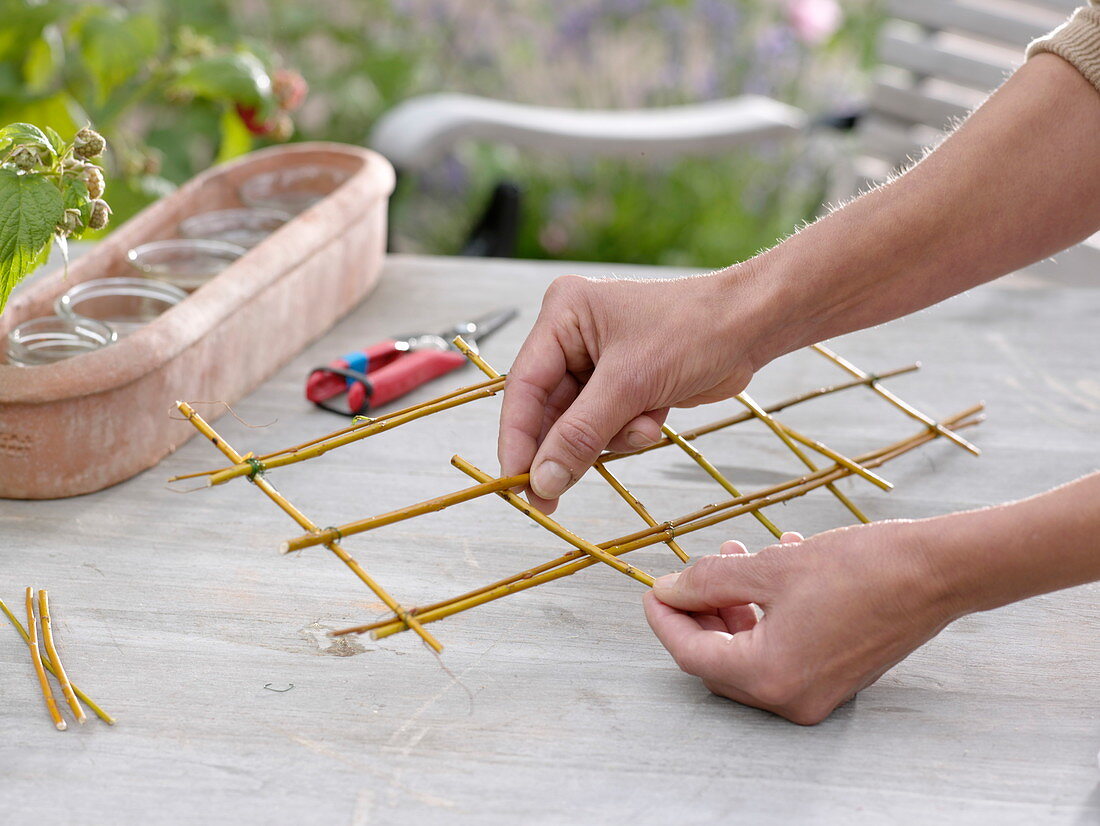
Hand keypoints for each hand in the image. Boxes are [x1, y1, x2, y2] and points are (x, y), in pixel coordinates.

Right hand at [498, 268, 776, 512]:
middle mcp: (574, 336)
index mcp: (564, 315)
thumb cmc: (695, 330)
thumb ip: (580, 435)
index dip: (518, 438)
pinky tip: (654, 420)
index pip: (524, 386)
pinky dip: (629, 432)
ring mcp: (599, 361)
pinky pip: (607, 425)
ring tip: (643, 427)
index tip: (514, 482)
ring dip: (609, 439)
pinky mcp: (624, 383)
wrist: (752, 325)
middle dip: (566, 447)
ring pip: (579, 424)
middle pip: (549, 410)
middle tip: (551, 497)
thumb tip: (542, 480)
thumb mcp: (630, 385)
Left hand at [643, 521, 958, 724]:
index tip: (653, 589)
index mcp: (771, 678)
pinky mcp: (836, 677)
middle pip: (720, 660)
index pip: (693, 655)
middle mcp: (793, 698)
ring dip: (735, 605)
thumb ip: (709, 581)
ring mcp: (818, 693)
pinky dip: (768, 614)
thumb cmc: (859, 568)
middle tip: (696, 569)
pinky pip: (782, 649)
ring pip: (751, 652)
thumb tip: (670, 590)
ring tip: (735, 555)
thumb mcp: (769, 567)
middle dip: (703, 611)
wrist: (936, 572)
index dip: (667, 618)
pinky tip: (773, 565)